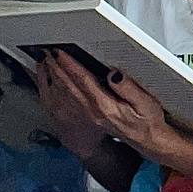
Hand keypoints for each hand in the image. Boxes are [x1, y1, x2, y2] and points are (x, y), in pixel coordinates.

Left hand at [36, 50, 172, 162]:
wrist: (146, 140)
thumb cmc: (147, 120)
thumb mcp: (146, 103)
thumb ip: (129, 88)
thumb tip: (115, 74)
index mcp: (105, 106)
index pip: (83, 80)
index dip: (70, 64)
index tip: (60, 52)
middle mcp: (92, 111)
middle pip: (68, 86)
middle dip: (56, 66)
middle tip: (47, 51)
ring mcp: (87, 116)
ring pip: (63, 93)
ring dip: (53, 76)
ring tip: (45, 61)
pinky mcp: (88, 117)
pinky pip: (65, 103)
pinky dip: (54, 89)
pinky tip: (50, 81)